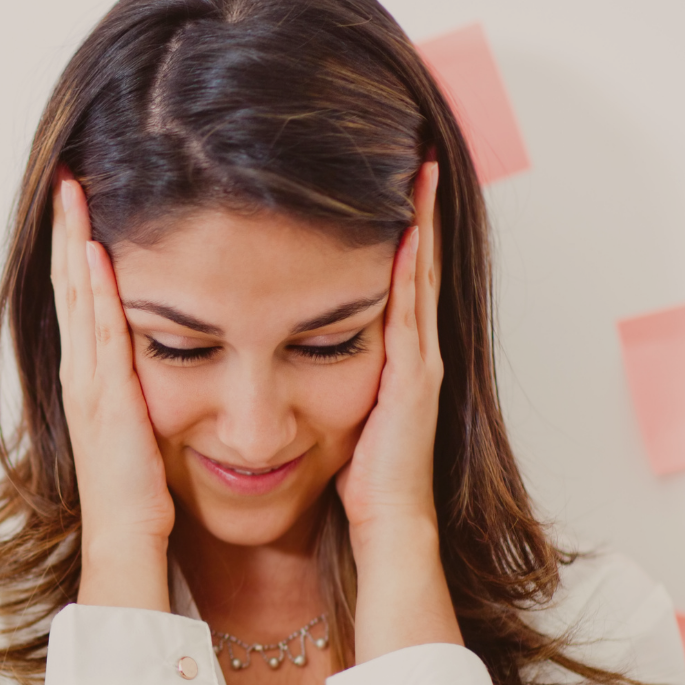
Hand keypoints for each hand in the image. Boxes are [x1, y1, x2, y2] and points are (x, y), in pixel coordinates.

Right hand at [50, 171, 173, 611]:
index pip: (86, 302)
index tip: (83, 207)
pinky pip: (97, 326)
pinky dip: (92, 285)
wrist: (126, 544)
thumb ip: (149, 398)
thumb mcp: (145, 433)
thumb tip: (168, 371)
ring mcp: (88, 382)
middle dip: (69, 231)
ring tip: (73, 193)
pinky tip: (95, 247)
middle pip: (73, 287)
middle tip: (69, 177)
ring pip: (78, 296)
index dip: (80, 253)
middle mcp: (84, 373)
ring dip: (73, 243)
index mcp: (97, 382)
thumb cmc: (141, 499)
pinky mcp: (102, 395)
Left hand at [335, 160, 462, 658]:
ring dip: (419, 223)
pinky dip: (415, 268)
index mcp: (378, 359)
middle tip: (409, 153)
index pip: (383, 280)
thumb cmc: (344, 483)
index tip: (372, 181)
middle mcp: (405, 353)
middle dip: (410, 211)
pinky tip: (411, 229)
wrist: (380, 531)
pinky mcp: (413, 379)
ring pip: (418, 277)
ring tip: (416, 169)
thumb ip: (305, 372)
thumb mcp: (321, 411)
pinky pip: (412, 310)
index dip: (383, 231)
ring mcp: (416, 363)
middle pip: (409, 266)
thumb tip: (265, 347)